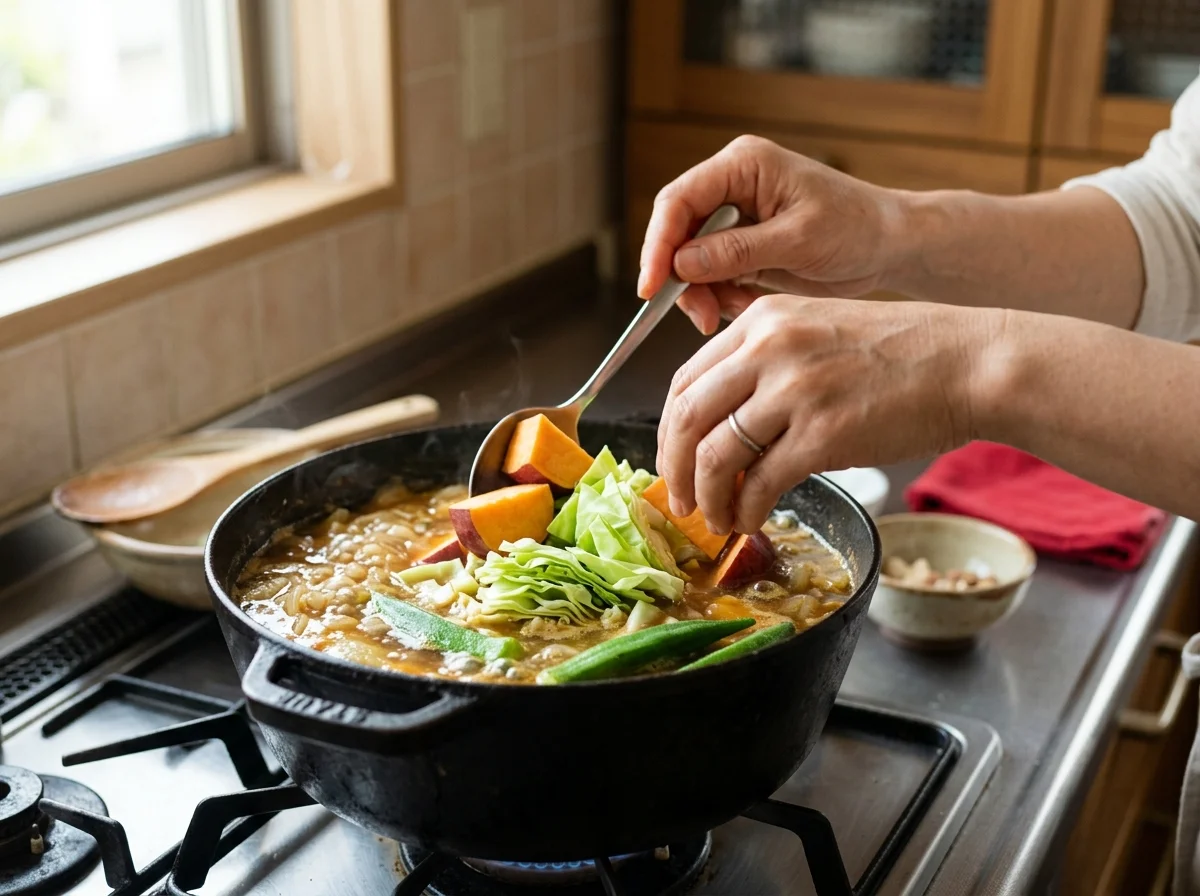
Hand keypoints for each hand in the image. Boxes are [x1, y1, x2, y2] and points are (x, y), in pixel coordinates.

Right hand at [638, 135, 907, 333]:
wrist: (891, 246)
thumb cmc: (856, 228)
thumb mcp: (797, 240)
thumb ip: (736, 251)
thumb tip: (681, 264)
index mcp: (743, 165)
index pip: (678, 201)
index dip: (658, 244)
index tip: (652, 287)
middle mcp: (732, 186)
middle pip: (677, 233)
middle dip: (682, 278)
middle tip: (702, 316)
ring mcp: (735, 217)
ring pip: (689, 260)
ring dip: (702, 293)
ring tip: (730, 313)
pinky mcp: (742, 246)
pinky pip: (711, 275)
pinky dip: (720, 296)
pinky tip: (745, 305)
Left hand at [657, 295, 998, 533]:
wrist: (968, 363)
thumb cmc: (899, 354)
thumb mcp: (815, 331)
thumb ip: (763, 364)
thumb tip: (720, 426)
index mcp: (761, 321)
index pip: (684, 380)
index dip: (667, 431)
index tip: (671, 461)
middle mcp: (769, 348)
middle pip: (687, 418)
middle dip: (673, 469)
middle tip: (680, 501)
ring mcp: (795, 390)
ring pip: (715, 455)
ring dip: (708, 498)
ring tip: (716, 519)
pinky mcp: (823, 434)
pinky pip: (759, 483)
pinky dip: (745, 510)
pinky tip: (751, 520)